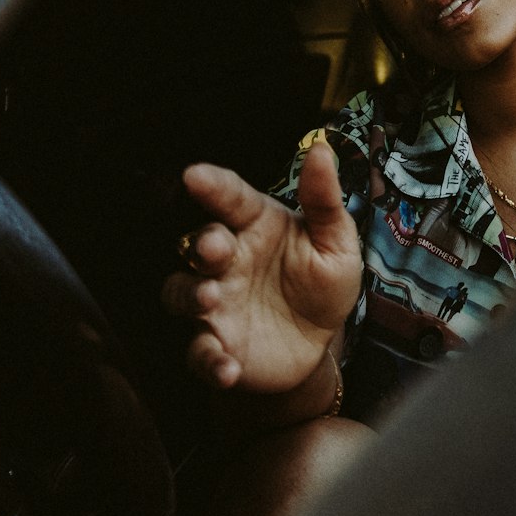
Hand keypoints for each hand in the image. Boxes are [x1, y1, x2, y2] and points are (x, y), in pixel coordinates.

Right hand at [162, 142, 362, 392]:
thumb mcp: (336, 242)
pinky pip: (198, 353)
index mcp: (255, 226)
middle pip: (195, 244)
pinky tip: (228, 367)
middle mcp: (226, 261)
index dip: (211, 185)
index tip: (195, 175)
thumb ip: (324, 200)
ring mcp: (215, 304)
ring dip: (189, 294)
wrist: (321, 345)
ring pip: (179, 292)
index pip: (229, 198)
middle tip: (216, 247)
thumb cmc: (323, 283)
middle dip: (200, 243)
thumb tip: (322, 149)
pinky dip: (208, 361)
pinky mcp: (215, 345)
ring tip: (211, 298)